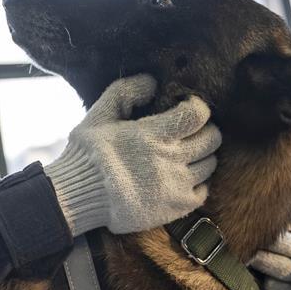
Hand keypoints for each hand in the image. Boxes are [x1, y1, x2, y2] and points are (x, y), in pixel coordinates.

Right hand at [44, 74, 220, 235]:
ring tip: (188, 154)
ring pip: (210, 164)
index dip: (197, 108)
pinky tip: (184, 178)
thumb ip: (125, 92)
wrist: (79, 195)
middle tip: (191, 131)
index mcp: (154, 133)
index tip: (187, 108)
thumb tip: (152, 81)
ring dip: (203, 156)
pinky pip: (203, 191)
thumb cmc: (87, 153)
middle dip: (206, 130)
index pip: (197, 115)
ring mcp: (176, 184)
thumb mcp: (99, 114)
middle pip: (211, 139)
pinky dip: (199, 183)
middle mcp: (171, 158)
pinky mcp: (176, 207)